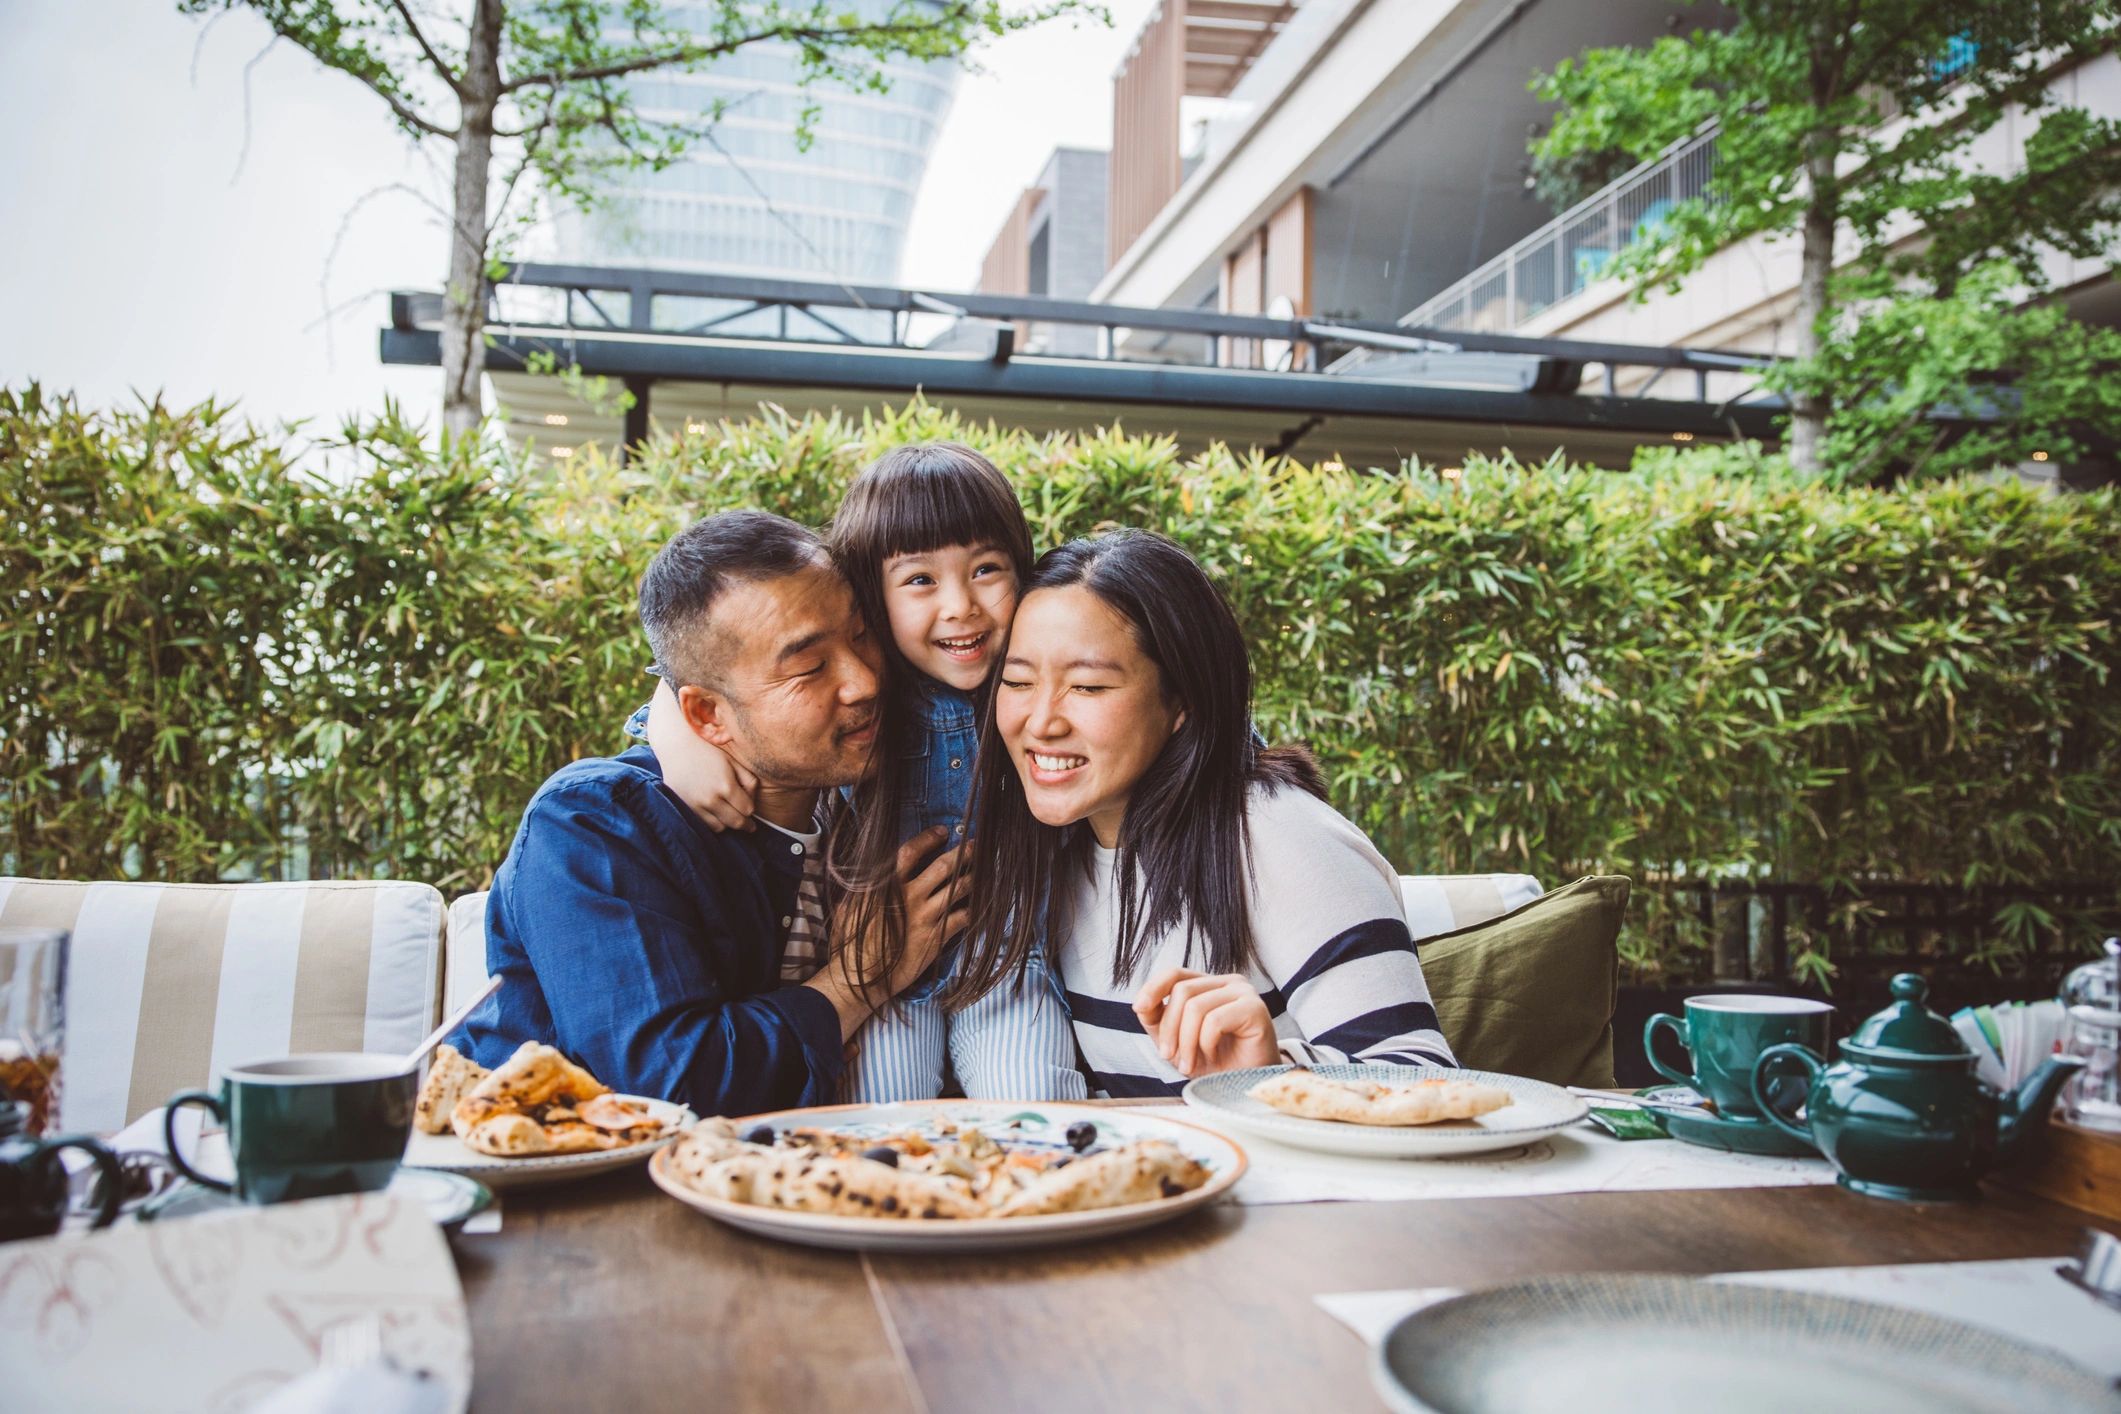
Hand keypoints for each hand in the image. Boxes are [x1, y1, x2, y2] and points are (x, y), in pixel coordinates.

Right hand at [645, 681, 755, 830]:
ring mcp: (697, 805)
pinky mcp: (685, 808)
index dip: (751, 810)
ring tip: (731, 817)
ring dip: (728, 824)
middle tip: (750, 825)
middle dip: (745, 824)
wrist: (676, 747)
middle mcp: (711, 799)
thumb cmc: (709, 752)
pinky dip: (713, 823)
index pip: (748, 809)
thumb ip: (749, 781)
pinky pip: (704, 825)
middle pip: (736, 822)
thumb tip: (752, 803)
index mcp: (726, 786)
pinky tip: (717, 815)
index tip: (750, 808)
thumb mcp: (733, 762)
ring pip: (721, 827)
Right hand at [804, 826, 966, 1039]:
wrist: (860, 978)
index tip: (942, 831)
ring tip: (984, 871)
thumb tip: (868, 874)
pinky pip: (962, 918)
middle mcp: (908, 898)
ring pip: (957, 890)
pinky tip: (980, 904)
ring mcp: (924, 917)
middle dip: (964, 853)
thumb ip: (863, 889)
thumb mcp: (848, 908)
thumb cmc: (850, 943)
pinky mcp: (935, 938)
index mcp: (885, 886)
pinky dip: (973, 909)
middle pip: (943, 867)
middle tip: (977, 845)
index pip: (910, 852)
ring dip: (973, 877)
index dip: (928, 839)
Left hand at [1133, 967, 1280, 1076]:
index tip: (1139, 1008)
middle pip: (1182, 991)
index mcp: (1210, 985)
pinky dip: (1206, 1044)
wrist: (1246, 1086)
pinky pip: (1214, 1021)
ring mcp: (1244, 993)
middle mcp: (1228, 982)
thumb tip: (1140, 1005)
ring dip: (1186, 1043)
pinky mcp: (1255, 1009)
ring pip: (1196, 1007)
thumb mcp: (1176, 1040)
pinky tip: (1213, 1058)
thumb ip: (1157, 1020)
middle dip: (1169, 1028)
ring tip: (1189, 1065)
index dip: (1153, 987)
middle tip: (1169, 1057)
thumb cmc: (1216, 1062)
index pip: (1176, 973)